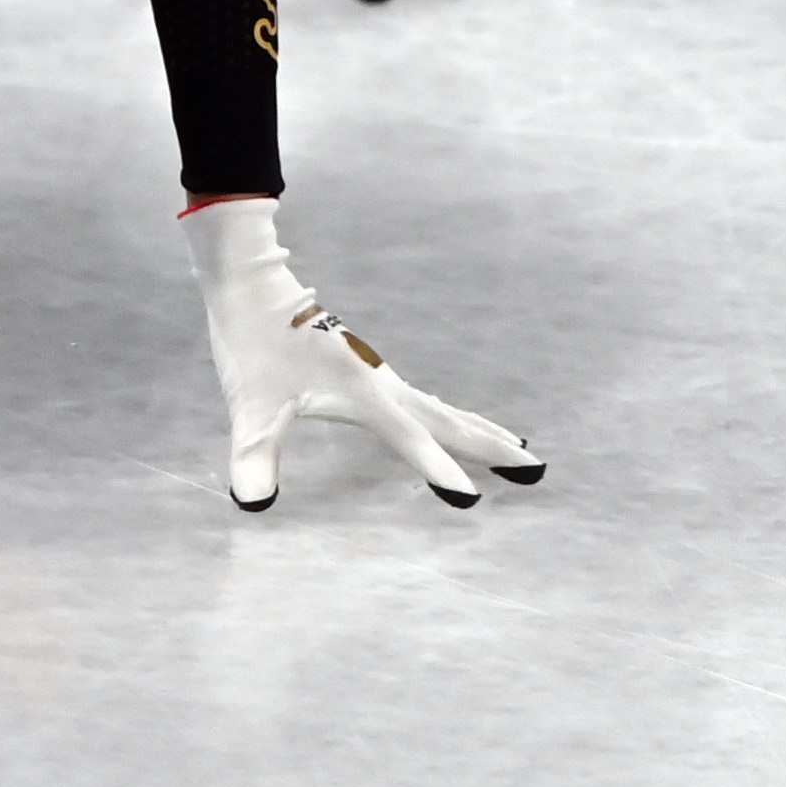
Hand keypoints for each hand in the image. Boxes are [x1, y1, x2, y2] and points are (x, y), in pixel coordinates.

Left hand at [184, 199, 538, 510]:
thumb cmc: (250, 344)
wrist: (251, 284)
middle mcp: (382, 384)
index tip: (471, 500)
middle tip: (537, 470)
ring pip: (440, 408)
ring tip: (514, 447)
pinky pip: (421, 400)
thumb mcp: (249, 406)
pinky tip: (446, 421)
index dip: (438, 471)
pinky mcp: (365, 370)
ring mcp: (377, 375)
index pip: (412, 441)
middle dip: (490, 447)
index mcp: (365, 394)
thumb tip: (250, 502)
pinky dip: (448, 416)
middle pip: (448, 421)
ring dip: (477, 429)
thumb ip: (254, 455)